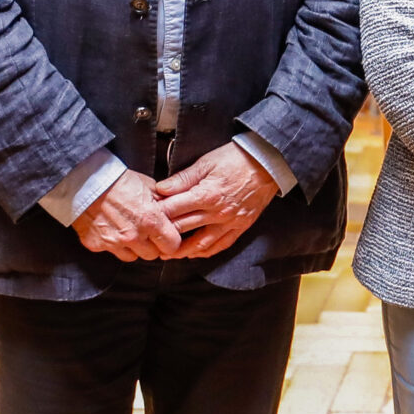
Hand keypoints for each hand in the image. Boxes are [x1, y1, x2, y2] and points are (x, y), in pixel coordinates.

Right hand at [76, 169, 184, 260]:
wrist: (85, 180)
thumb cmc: (118, 180)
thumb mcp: (149, 186)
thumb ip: (163, 204)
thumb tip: (175, 213)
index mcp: (150, 221)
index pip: (172, 246)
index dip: (170, 241)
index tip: (167, 237)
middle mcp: (133, 236)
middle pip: (152, 255)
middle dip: (152, 245)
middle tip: (146, 232)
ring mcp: (114, 242)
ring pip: (132, 256)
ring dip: (133, 248)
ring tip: (128, 230)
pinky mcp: (96, 245)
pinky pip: (111, 252)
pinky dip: (113, 244)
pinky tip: (111, 229)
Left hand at [152, 142, 277, 258]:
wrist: (268, 164)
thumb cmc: (236, 159)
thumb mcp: (206, 163)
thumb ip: (182, 179)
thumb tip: (161, 189)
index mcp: (206, 195)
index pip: (173, 210)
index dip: (157, 214)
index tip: (145, 216)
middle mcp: (217, 213)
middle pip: (183, 229)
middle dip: (163, 235)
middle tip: (149, 239)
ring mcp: (230, 222)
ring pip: (201, 244)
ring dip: (182, 251)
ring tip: (168, 254)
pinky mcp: (241, 226)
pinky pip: (221, 245)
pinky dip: (206, 252)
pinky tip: (195, 253)